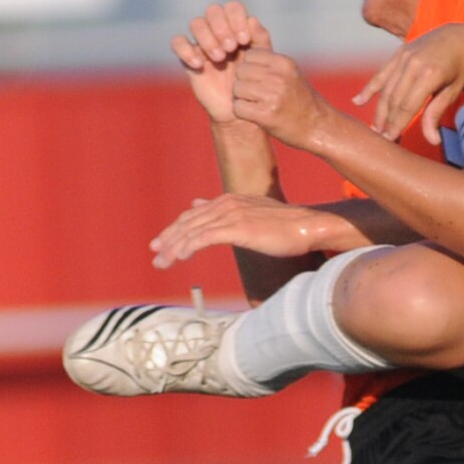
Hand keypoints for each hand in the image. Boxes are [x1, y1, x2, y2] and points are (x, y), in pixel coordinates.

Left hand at [151, 194, 331, 270]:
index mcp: (228, 200)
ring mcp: (232, 215)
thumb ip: (227, 212)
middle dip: (168, 238)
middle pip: (188, 222)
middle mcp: (227, 204)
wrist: (309, 226)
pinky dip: (189, 247)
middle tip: (154, 254)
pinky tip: (179, 258)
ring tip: (161, 262)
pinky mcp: (239, 228)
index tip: (161, 243)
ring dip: (174, 247)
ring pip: (193, 231)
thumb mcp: (252, 215)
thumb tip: (199, 204)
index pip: (194, 215)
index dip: (175, 229)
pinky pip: (206, 238)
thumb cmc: (286, 226)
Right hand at [171, 3, 273, 123]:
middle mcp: (218, 31)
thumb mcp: (263, 61)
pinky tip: (200, 65)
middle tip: (231, 48)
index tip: (244, 40)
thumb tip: (252, 20)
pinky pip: (177, 42)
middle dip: (222, 27)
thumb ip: (261, 39)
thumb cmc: (253, 82)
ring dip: (208, 38)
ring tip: (220, 58)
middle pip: (213, 11)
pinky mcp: (188, 58)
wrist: (238, 109)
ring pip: (196, 23)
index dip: (237, 19)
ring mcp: (202, 43)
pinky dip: (186, 50)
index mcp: (237, 27)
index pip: (232, 8)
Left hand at [231, 49, 332, 149]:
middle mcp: (278, 77)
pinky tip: (254, 115)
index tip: (256, 79)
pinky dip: (242, 113)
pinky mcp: (266, 115)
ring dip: (241, 98)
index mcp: (284, 63)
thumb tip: (248, 36)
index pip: (250, 55)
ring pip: (237, 89)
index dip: (249, 67)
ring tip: (255, 105)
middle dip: (243, 82)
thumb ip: (270, 61)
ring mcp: (272, 96)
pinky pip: (238, 108)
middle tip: (254, 94)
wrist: (317, 127)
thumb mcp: (290, 73)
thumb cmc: (300, 99)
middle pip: (241, 71)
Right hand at [354, 23, 463, 143]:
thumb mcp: (453, 92)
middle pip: (394, 100)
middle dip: (387, 122)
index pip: (407, 106)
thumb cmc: (461, 69)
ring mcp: (404, 56)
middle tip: (382, 141)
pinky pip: (382, 74)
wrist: (461, 37)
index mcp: (430, 75)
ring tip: (375, 129)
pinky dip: (370, 88)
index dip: (397, 125)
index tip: (390, 141)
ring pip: (386, 89)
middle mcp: (414, 64)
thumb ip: (436, 114)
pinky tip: (358, 102)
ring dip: (379, 111)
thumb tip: (432, 142)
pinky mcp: (399, 53)